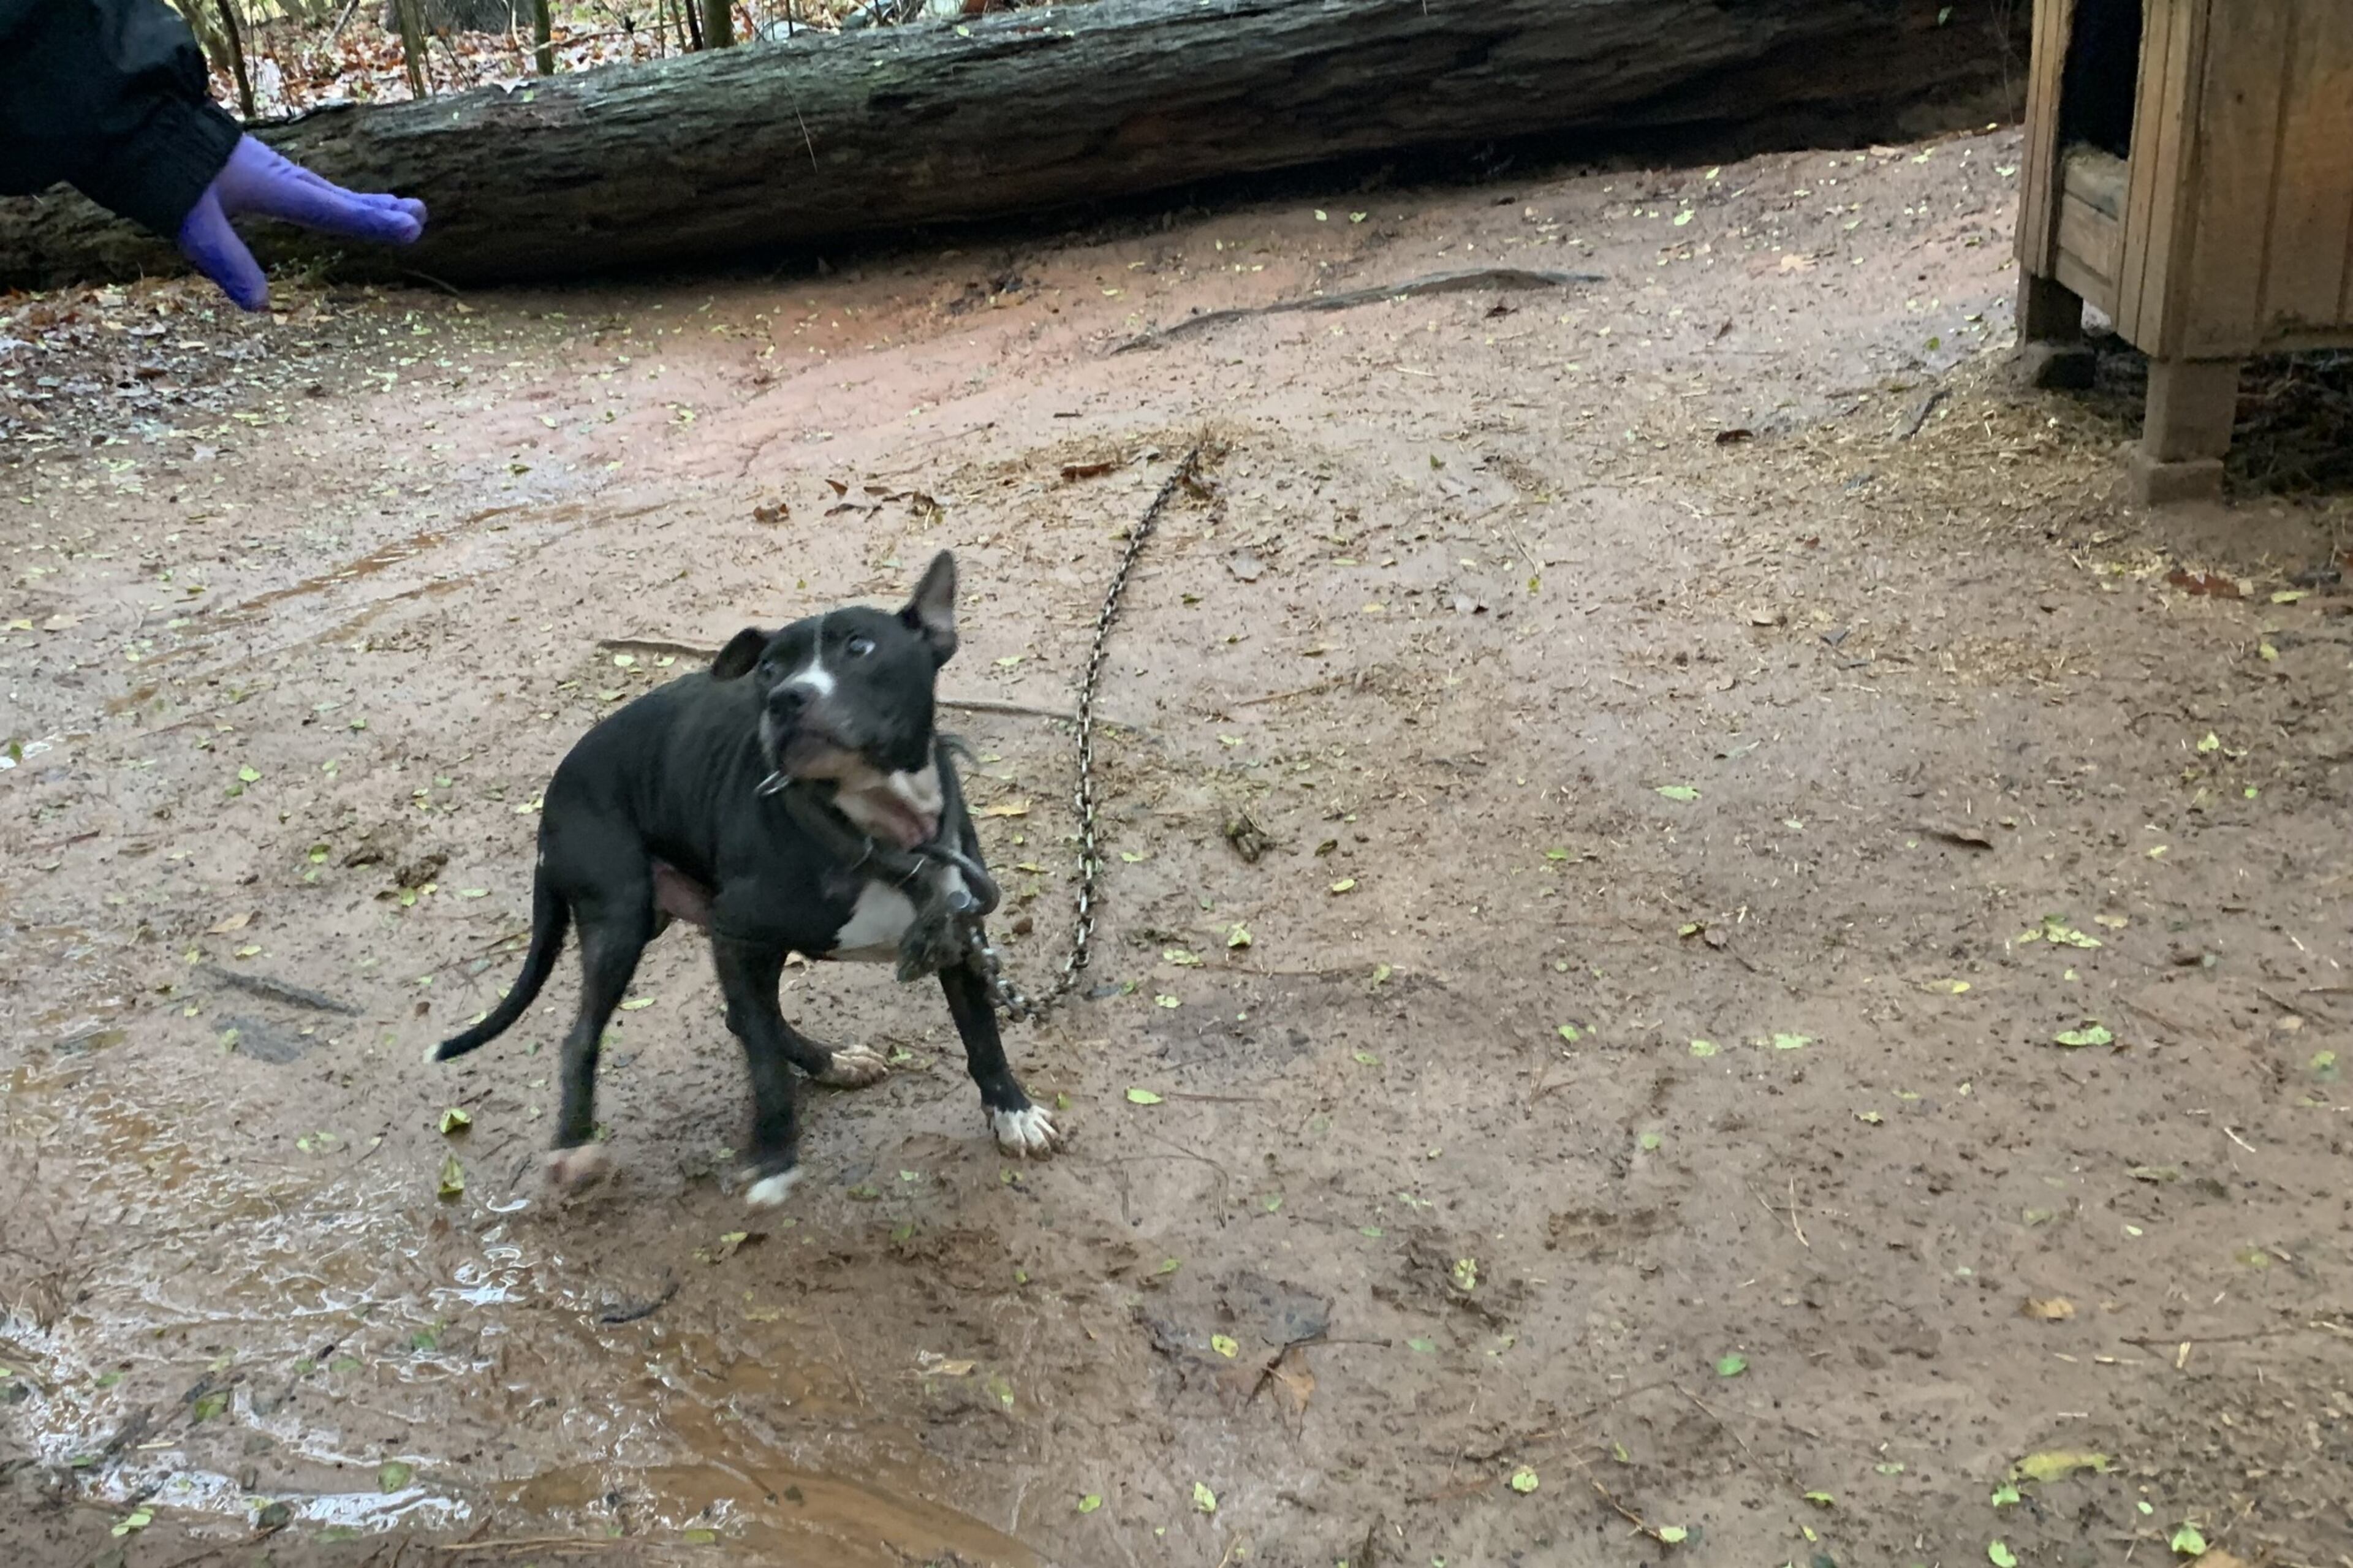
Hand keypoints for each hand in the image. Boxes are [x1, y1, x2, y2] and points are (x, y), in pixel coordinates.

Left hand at [176, 135, 426, 310]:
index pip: (334, 210)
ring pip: (329, 192)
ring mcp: (273, 171)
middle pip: (342, 198)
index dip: (373, 222)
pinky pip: (312, 189)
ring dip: (365, 203)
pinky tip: (333, 203)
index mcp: (275, 187)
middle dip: (381, 210)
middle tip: (420, 215)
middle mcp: (283, 177)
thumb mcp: (192, 223)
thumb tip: (260, 306)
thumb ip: (226, 261)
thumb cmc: (165, 171)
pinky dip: (337, 198)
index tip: (411, 227)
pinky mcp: (260, 169)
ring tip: (398, 209)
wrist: (138, 121)